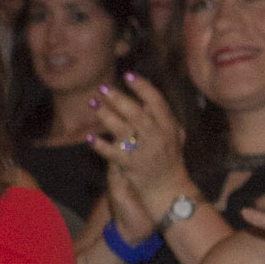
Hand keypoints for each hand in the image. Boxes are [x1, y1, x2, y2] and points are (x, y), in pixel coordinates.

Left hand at [84, 72, 191, 223]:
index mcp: (169, 126)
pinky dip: (101, 146)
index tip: (127, 75)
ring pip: (123, 129)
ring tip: (93, 105)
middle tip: (102, 88)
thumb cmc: (170, 158)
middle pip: (136, 112)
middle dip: (118, 98)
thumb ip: (164, 117)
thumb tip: (149, 96)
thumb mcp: (175, 135)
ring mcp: (144, 151)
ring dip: (106, 116)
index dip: (142, 86)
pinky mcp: (131, 166)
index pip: (157, 101)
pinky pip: (113, 153)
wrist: (169, 188)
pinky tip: (90, 138)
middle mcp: (157, 136)